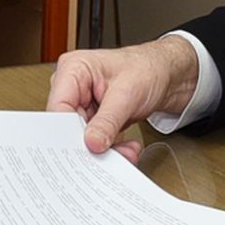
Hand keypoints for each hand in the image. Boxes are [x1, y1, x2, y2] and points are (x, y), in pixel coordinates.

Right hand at [46, 39, 199, 161]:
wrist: (167, 75)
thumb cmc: (148, 68)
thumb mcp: (127, 94)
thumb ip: (108, 120)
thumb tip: (92, 142)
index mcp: (73, 70)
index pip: (58, 107)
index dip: (67, 132)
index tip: (84, 149)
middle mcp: (73, 88)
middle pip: (68, 127)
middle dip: (91, 145)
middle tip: (109, 156)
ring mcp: (83, 105)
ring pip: (83, 139)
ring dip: (106, 150)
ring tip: (126, 151)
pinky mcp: (94, 120)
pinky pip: (96, 142)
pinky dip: (112, 149)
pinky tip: (127, 148)